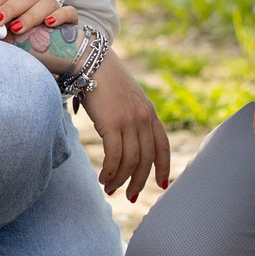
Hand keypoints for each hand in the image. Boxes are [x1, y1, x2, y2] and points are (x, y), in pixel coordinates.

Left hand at [0, 0, 68, 36]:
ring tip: (17, 28)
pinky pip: (69, 12)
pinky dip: (60, 15)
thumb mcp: (0, 24)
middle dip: (10, 8)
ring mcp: (53, 9)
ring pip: (46, 3)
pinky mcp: (69, 20)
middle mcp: (36, 0)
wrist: (46, 54)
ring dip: (30, 15)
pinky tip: (49, 23)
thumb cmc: (18, 37)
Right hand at [80, 55, 170, 200]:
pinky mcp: (111, 123)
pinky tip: (103, 177)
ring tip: (110, 187)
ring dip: (120, 179)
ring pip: (130, 161)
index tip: (161, 184)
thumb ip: (132, 116)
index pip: (162, 145)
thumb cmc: (104, 79)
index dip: (163, 167)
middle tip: (128, 195)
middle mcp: (143, 118)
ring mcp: (129, 121)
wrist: (91, 60)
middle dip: (138, 181)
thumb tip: (126, 139)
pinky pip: (114, 156)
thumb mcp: (127, 98)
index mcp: (150, 112)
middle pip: (146, 159)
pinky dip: (109, 171)